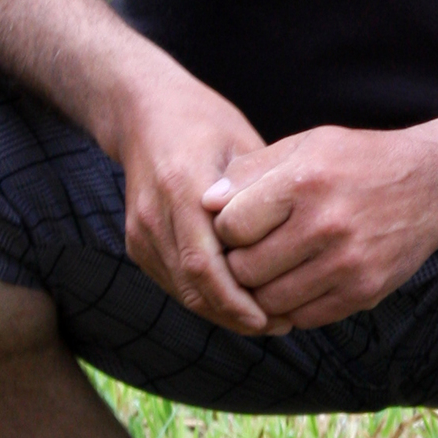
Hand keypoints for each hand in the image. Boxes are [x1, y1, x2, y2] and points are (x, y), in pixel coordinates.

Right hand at [112, 65, 271, 334]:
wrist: (144, 112)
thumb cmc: (205, 122)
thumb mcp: (243, 144)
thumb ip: (262, 192)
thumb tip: (300, 238)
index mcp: (183, 187)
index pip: (205, 264)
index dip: (237, 299)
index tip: (274, 315)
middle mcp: (155, 215)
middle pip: (193, 287)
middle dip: (235, 315)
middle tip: (279, 325)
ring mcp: (141, 231)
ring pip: (181, 292)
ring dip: (222, 312)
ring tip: (266, 320)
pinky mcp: (137, 242)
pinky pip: (172, 282)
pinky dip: (205, 298)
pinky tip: (237, 302)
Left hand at [202, 122, 437, 332]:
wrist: (433, 186)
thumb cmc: (360, 161)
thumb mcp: (308, 145)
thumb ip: (253, 170)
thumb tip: (206, 202)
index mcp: (305, 181)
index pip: (230, 225)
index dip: (225, 227)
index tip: (238, 222)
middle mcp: (325, 224)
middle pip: (245, 269)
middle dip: (237, 263)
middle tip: (248, 251)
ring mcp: (346, 264)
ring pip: (270, 300)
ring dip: (261, 290)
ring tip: (271, 268)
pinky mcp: (363, 292)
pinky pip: (303, 317)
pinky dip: (292, 306)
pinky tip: (298, 282)